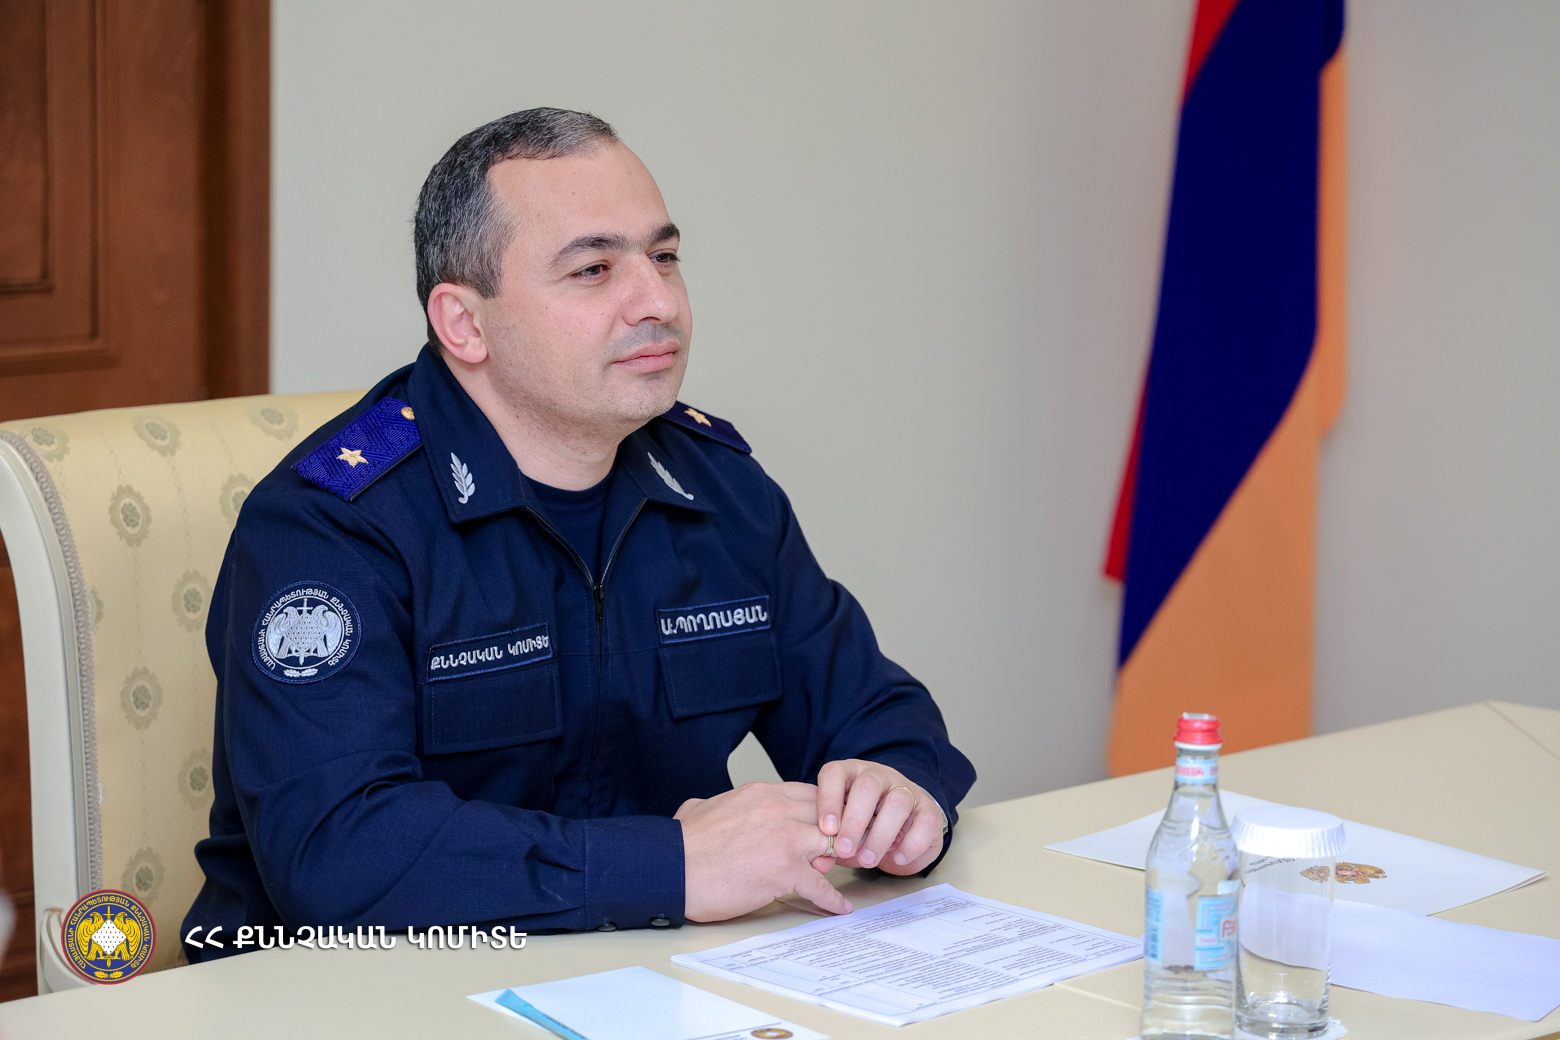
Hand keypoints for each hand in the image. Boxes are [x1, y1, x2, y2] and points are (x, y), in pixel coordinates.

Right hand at [675, 782, 852, 921]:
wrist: (672, 869)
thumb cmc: (681, 843)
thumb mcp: (699, 806)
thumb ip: (715, 802)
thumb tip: (705, 807)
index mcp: (761, 793)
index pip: (810, 794)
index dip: (821, 812)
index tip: (821, 825)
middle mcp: (779, 810)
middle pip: (829, 817)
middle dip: (836, 833)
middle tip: (832, 850)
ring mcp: (785, 840)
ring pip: (832, 846)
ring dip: (835, 862)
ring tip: (832, 874)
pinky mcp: (785, 872)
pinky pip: (821, 886)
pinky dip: (832, 899)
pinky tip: (839, 907)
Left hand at [816, 760, 944, 875]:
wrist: (903, 833)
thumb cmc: (864, 830)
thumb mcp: (842, 834)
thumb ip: (828, 846)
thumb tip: (818, 862)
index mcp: (851, 774)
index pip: (835, 773)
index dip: (828, 799)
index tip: (826, 829)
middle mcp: (879, 776)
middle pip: (868, 786)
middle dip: (854, 820)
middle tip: (844, 849)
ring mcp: (907, 790)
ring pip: (897, 802)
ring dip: (880, 835)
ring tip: (867, 860)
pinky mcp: (930, 810)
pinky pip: (925, 822)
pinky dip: (910, 844)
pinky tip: (897, 858)